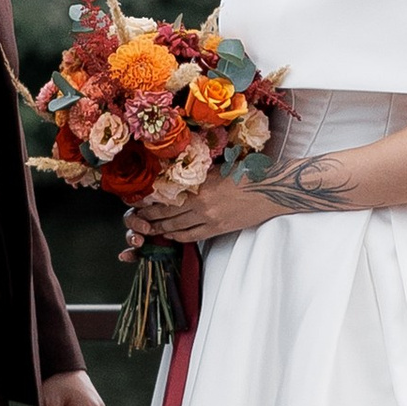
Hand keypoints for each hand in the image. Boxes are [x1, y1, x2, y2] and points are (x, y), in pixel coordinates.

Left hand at [124, 175, 278, 248]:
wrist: (270, 189)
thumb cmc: (246, 174)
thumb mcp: (217, 169)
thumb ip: (197, 177)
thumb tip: (177, 180)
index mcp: (199, 185)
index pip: (166, 196)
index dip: (149, 202)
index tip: (137, 202)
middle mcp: (201, 203)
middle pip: (166, 214)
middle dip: (149, 217)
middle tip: (136, 218)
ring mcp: (209, 218)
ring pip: (176, 227)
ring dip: (160, 228)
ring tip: (148, 228)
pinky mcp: (218, 229)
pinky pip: (191, 236)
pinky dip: (177, 236)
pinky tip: (170, 234)